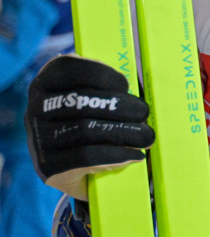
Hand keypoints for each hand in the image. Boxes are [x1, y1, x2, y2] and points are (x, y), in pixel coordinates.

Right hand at [26, 55, 155, 199]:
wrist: (71, 168)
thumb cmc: (92, 120)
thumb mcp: (94, 97)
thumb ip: (109, 85)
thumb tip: (144, 83)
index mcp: (47, 82)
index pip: (69, 68)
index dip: (101, 73)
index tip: (125, 84)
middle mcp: (35, 108)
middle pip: (81, 101)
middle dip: (120, 106)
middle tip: (144, 113)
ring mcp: (38, 139)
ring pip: (84, 129)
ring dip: (124, 132)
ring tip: (146, 136)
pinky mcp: (47, 166)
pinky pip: (85, 157)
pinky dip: (115, 155)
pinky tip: (134, 155)